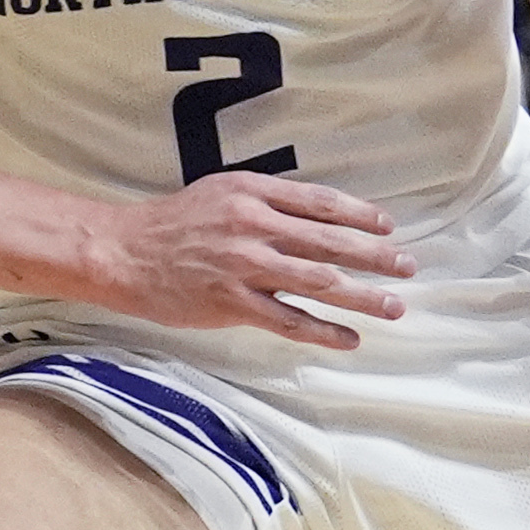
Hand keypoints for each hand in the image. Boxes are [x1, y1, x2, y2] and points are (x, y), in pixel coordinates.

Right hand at [82, 173, 413, 350]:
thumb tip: (313, 215)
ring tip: (394, 305)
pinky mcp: (231, 303)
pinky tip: (349, 338)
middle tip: (408, 267)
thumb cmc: (170, 223)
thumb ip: (265, 201)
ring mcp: (244, 267)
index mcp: (252, 194)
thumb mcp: (220, 192)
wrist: (122, 252)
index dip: (359, 215)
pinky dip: (323, 330)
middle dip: (375, 256)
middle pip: (329, 242)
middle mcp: (253, 227)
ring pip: (318, 282)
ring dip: (362, 295)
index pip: (320, 203)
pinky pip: (288, 320)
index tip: (387, 227)